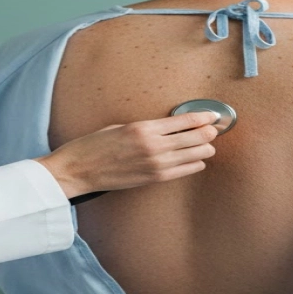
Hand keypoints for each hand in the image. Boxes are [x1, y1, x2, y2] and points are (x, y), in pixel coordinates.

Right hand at [35, 111, 217, 197]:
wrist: (80, 170)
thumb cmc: (95, 145)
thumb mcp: (121, 126)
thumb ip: (147, 127)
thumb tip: (171, 126)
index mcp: (144, 128)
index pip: (184, 120)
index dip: (202, 116)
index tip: (212, 115)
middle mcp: (154, 146)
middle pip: (196, 137)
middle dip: (208, 132)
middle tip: (213, 128)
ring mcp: (156, 164)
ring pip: (196, 154)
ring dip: (203, 148)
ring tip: (205, 143)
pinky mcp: (155, 178)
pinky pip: (186, 170)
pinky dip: (195, 163)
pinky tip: (196, 159)